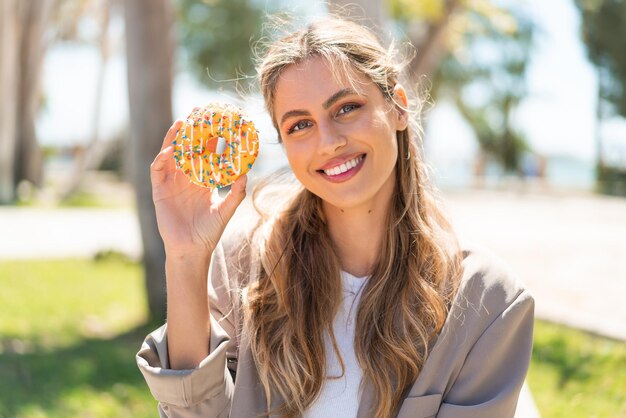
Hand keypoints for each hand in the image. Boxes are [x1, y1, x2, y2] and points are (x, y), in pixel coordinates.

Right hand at [150, 120, 247, 254]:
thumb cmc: (210, 231)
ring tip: (182, 123)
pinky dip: (162, 159)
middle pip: (186, 149)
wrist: (192, 249)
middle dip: (190, 131)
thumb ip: (236, 192)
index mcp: (201, 180)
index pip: (204, 154)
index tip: (216, 123)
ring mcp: (171, 183)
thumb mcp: (227, 209)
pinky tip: (170, 151)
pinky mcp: (159, 191)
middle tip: (197, 112)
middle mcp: (185, 178)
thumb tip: (246, 173)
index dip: (208, 138)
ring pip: (171, 155)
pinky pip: (158, 171)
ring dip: (174, 138)